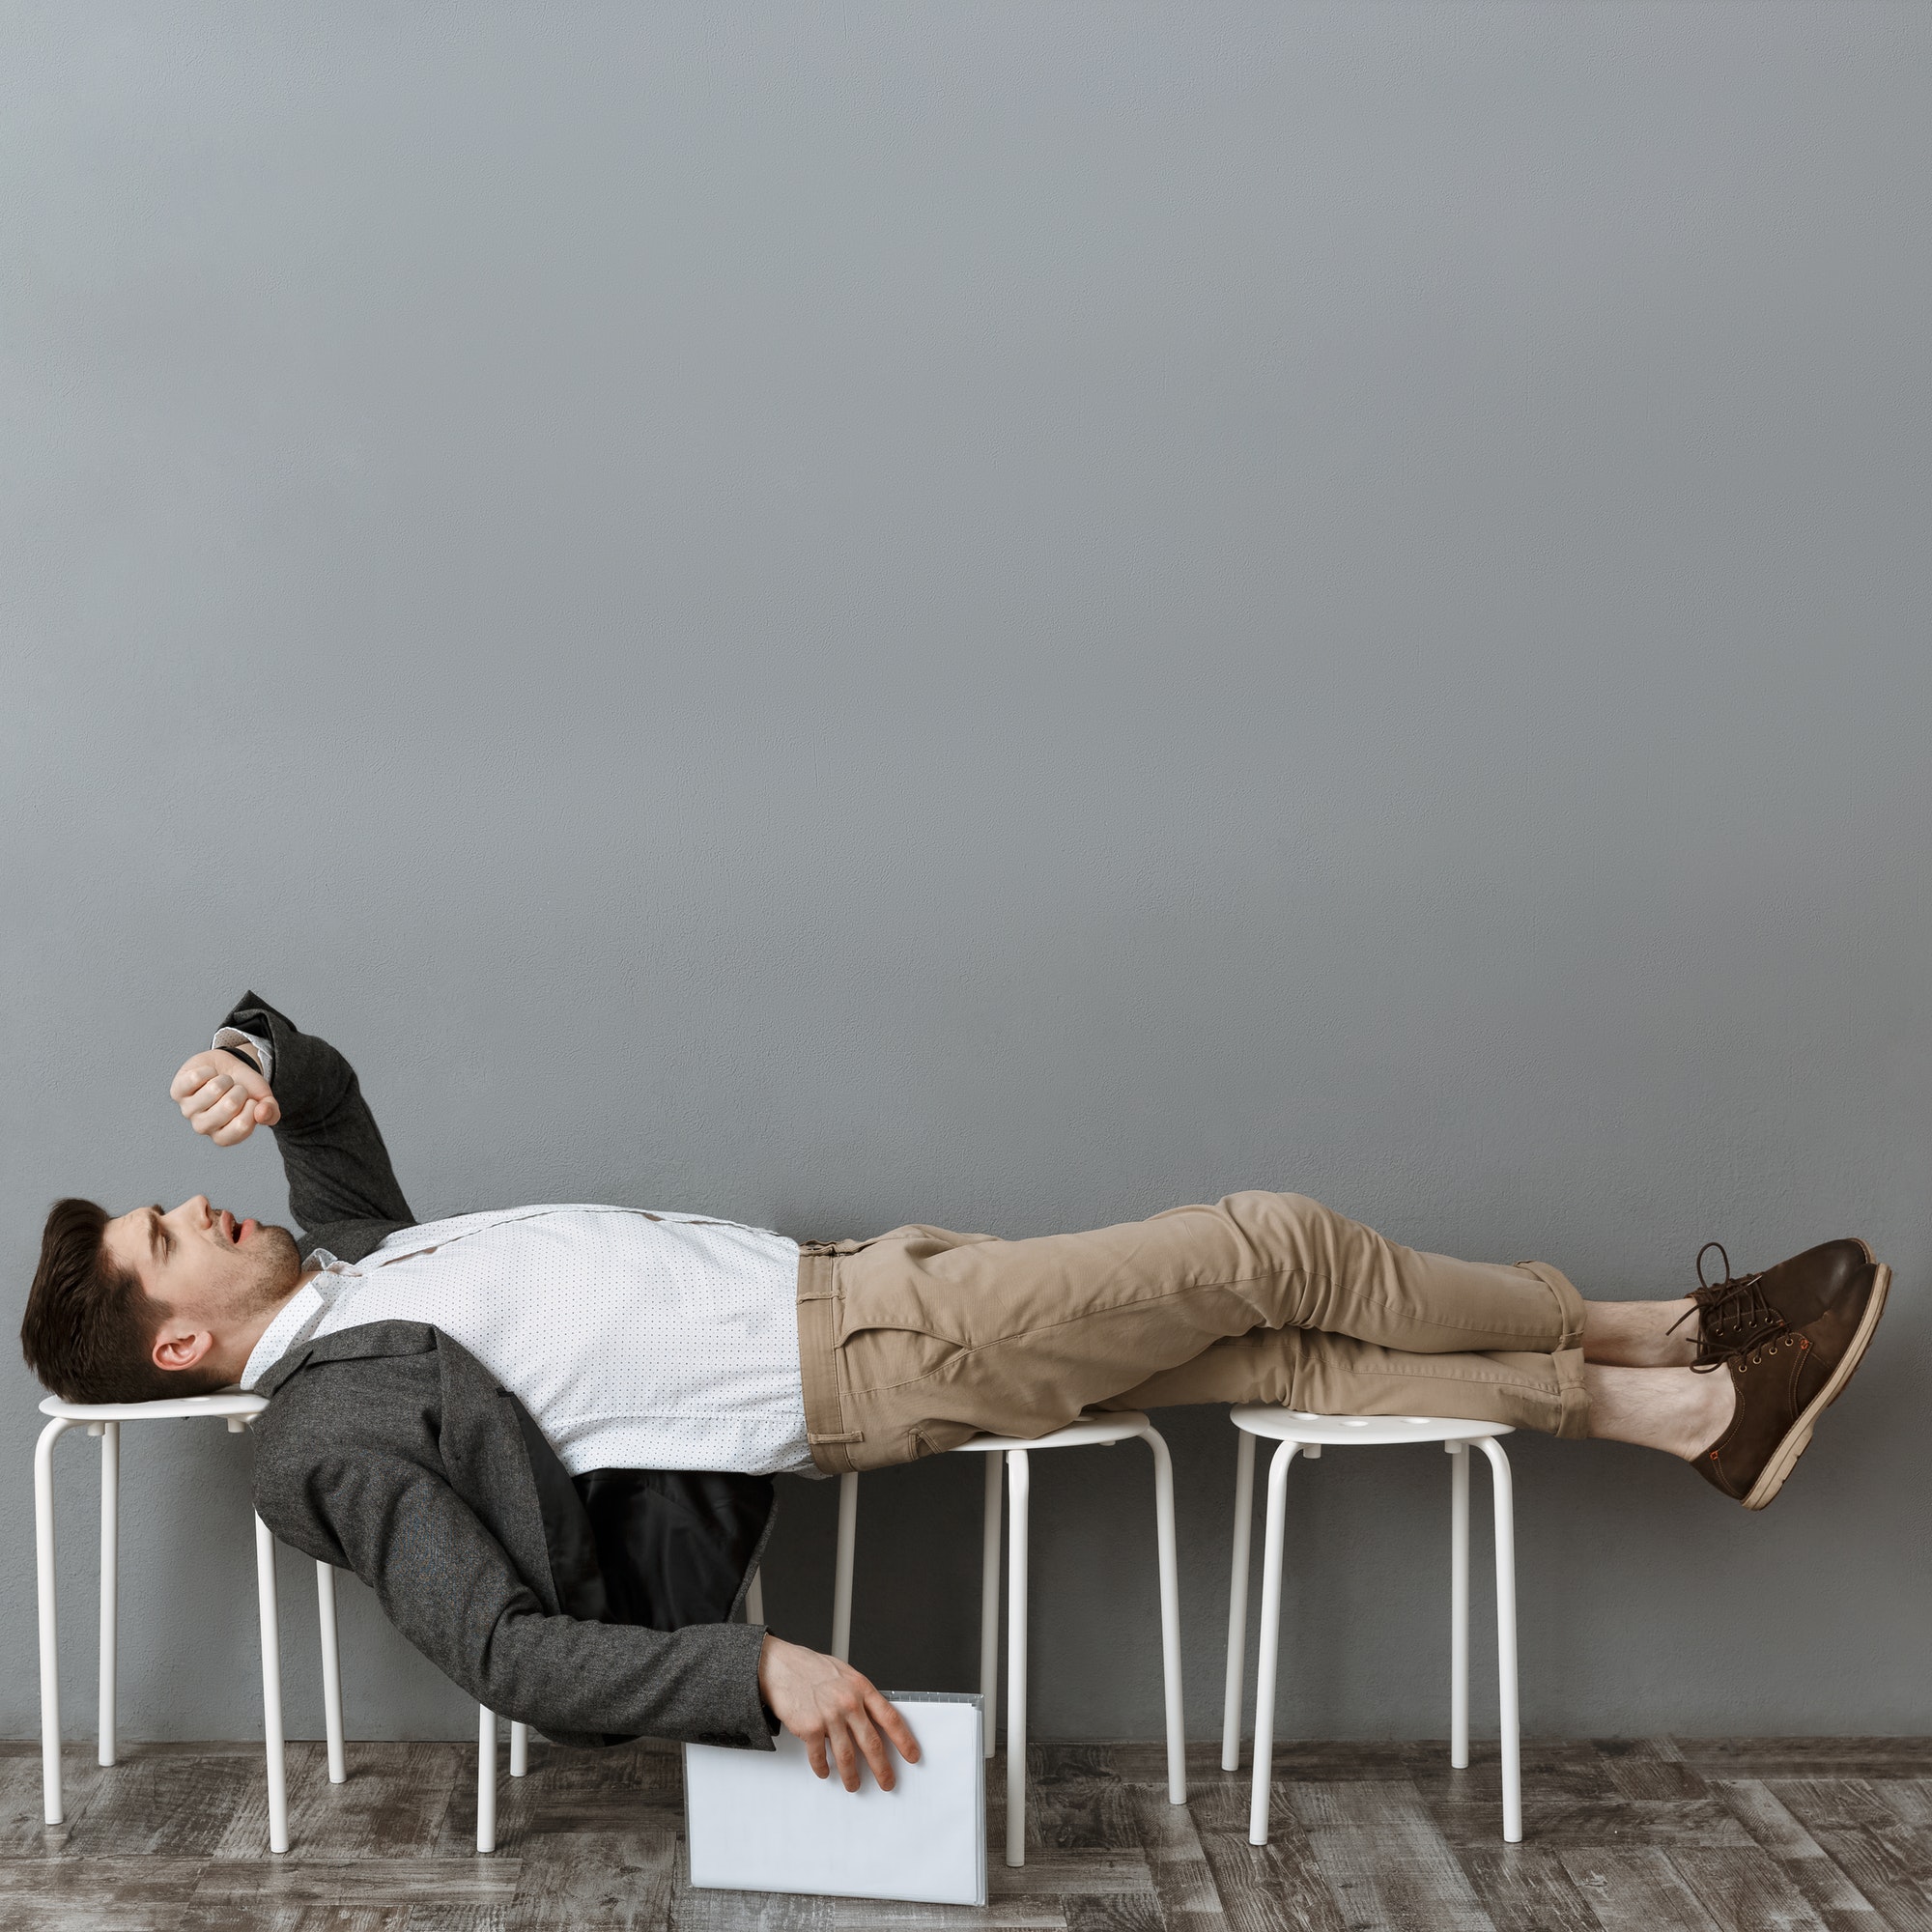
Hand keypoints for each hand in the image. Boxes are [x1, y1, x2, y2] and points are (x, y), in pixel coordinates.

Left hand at [169, 1049, 280, 1146]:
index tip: (250, 1101)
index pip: (241, 1126)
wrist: (225, 1068)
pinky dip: (208, 1071)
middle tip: (234, 1090)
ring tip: (222, 1082)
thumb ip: (270, 1111)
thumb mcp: (263, 1099)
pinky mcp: (177, 1092)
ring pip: (213, 1090)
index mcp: (225, 1135)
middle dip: (239, 1090)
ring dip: (224, 1079)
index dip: (252, 1107)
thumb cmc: (243, 1088)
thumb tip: (262, 1113)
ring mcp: (189, 1110)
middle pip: (228, 1106)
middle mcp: (204, 1127)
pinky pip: (195, 1078)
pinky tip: (207, 1076)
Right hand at [756, 1635, 920, 1791]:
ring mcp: (830, 1716)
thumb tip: (873, 1718)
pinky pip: (820, 1757)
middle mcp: (849, 1703)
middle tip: (887, 1782)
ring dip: (852, 1776)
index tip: (912, 1755)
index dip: (904, 1740)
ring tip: (854, 1785)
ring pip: (847, 1756)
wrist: (781, 1666)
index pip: (890, 1718)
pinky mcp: (810, 1727)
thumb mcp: (844, 1674)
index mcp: (861, 1688)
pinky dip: (823, 1768)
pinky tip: (825, 1772)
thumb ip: (859, 1695)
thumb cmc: (811, 1669)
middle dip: (882, 1768)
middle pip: (872, 1743)